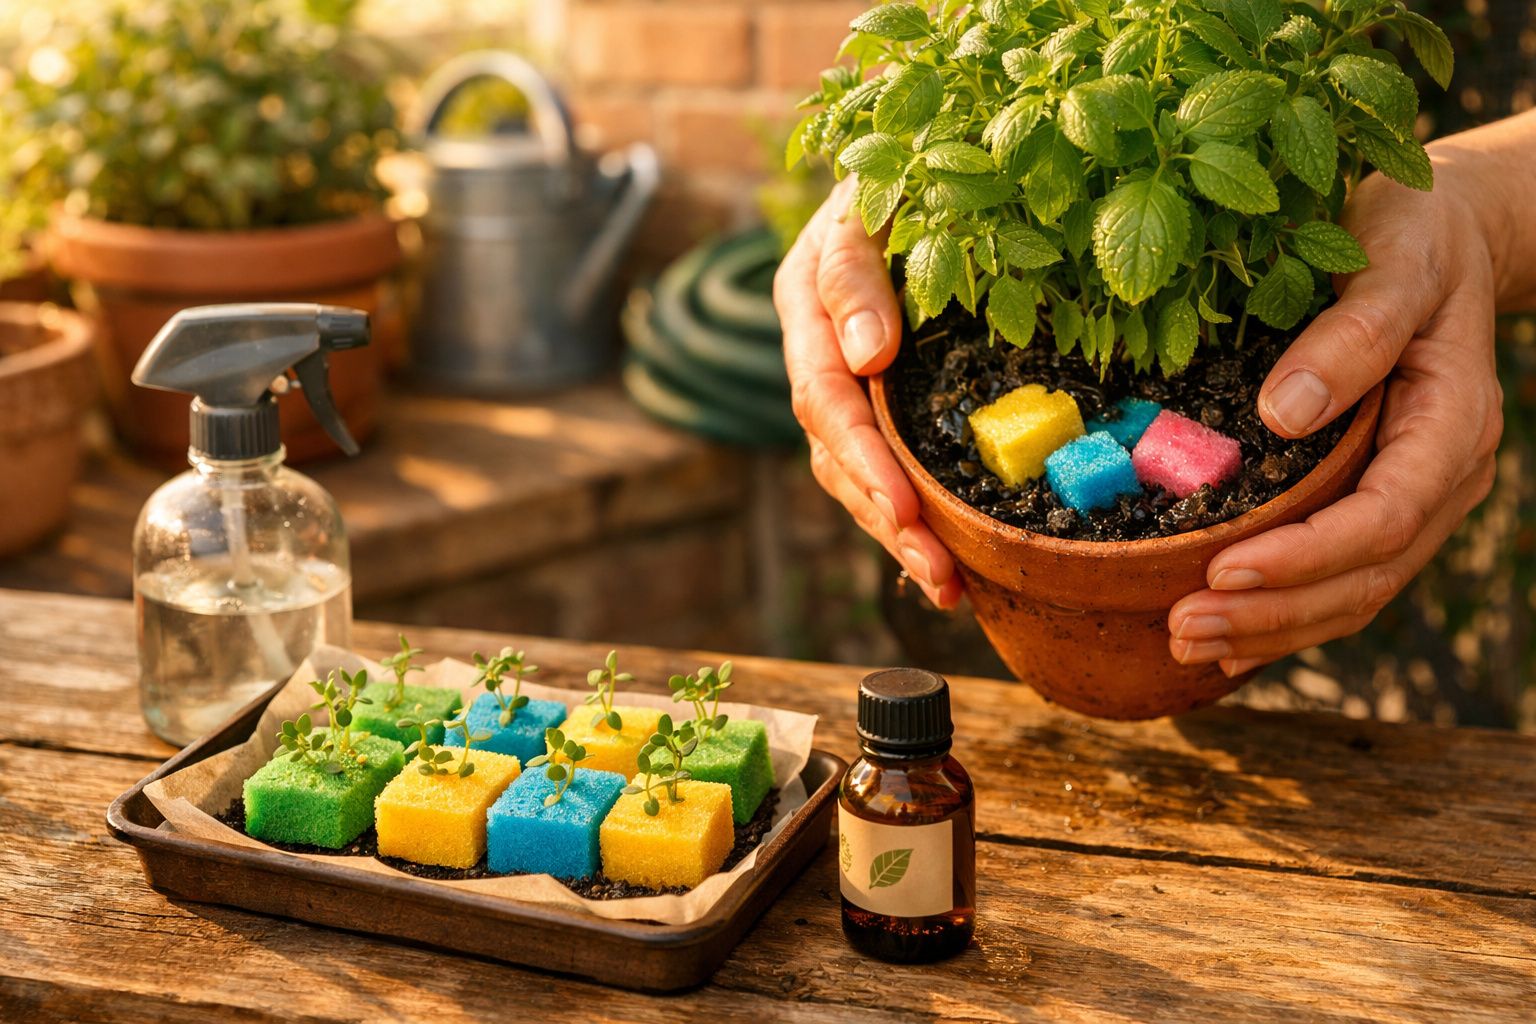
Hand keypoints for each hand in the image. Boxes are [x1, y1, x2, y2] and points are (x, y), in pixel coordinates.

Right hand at [775, 176, 963, 607]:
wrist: (909, 162)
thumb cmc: (892, 172)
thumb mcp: (866, 206)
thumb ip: (856, 276)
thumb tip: (869, 354)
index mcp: (806, 313)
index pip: (825, 401)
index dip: (865, 461)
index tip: (906, 512)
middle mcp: (821, 359)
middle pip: (839, 457)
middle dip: (888, 521)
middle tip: (939, 576)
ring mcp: (851, 383)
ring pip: (860, 475)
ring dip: (902, 536)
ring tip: (951, 588)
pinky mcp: (886, 399)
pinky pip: (891, 465)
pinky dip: (919, 514)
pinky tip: (956, 557)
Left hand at [1168, 159, 1503, 674]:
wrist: (1445, 238)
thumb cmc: (1415, 238)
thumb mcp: (1391, 262)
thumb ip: (1353, 335)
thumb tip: (1284, 413)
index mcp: (1453, 424)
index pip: (1383, 517)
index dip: (1304, 555)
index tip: (1221, 569)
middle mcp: (1442, 476)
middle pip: (1366, 575)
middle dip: (1274, 612)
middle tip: (1183, 627)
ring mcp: (1416, 497)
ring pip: (1355, 592)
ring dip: (1272, 628)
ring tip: (1189, 643)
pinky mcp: (1378, 501)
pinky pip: (1340, 578)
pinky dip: (1284, 613)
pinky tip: (1225, 634)